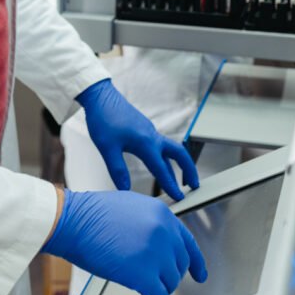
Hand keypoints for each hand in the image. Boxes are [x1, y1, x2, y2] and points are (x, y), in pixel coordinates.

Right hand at [43, 189, 207, 294]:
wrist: (74, 222)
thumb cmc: (92, 215)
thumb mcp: (132, 207)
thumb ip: (153, 223)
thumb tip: (161, 243)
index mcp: (162, 214)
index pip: (187, 242)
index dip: (195, 261)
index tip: (199, 273)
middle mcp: (164, 232)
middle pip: (180, 264)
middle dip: (171, 274)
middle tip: (163, 280)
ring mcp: (156, 254)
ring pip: (171, 281)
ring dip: (161, 286)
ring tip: (147, 285)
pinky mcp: (144, 275)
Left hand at [76, 79, 199, 197]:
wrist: (100, 95)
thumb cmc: (103, 119)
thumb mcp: (106, 147)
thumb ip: (117, 169)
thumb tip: (125, 189)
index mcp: (145, 142)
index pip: (162, 169)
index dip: (171, 185)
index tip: (179, 198)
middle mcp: (152, 136)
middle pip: (179, 154)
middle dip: (189, 170)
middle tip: (194, 186)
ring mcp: (150, 131)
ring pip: (171, 150)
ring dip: (179, 165)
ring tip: (181, 180)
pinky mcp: (145, 128)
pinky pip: (162, 146)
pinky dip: (167, 158)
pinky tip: (160, 164)